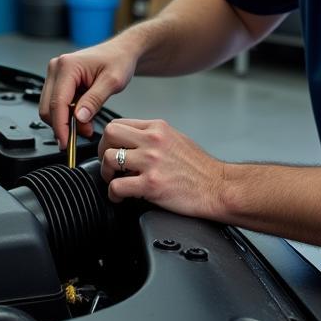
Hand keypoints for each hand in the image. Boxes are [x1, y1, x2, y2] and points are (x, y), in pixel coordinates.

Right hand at [39, 37, 139, 147]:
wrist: (121, 52)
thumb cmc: (118, 60)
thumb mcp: (112, 82)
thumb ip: (94, 100)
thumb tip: (78, 118)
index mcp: (67, 66)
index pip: (57, 103)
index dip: (60, 127)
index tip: (66, 143)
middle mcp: (57, 68)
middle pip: (48, 108)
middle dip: (63, 126)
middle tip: (82, 135)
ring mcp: (56, 74)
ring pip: (51, 108)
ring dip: (66, 122)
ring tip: (86, 126)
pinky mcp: (59, 81)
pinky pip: (57, 104)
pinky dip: (68, 115)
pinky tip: (83, 117)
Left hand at [98, 118, 226, 219]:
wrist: (218, 187)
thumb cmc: (200, 168)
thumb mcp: (176, 139)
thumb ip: (153, 136)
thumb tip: (132, 141)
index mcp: (158, 128)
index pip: (119, 123)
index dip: (110, 139)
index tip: (111, 149)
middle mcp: (153, 141)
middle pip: (109, 134)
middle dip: (102, 150)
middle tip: (108, 164)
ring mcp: (151, 162)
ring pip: (109, 159)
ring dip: (106, 173)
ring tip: (115, 181)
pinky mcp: (151, 184)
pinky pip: (116, 187)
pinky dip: (113, 194)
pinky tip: (120, 197)